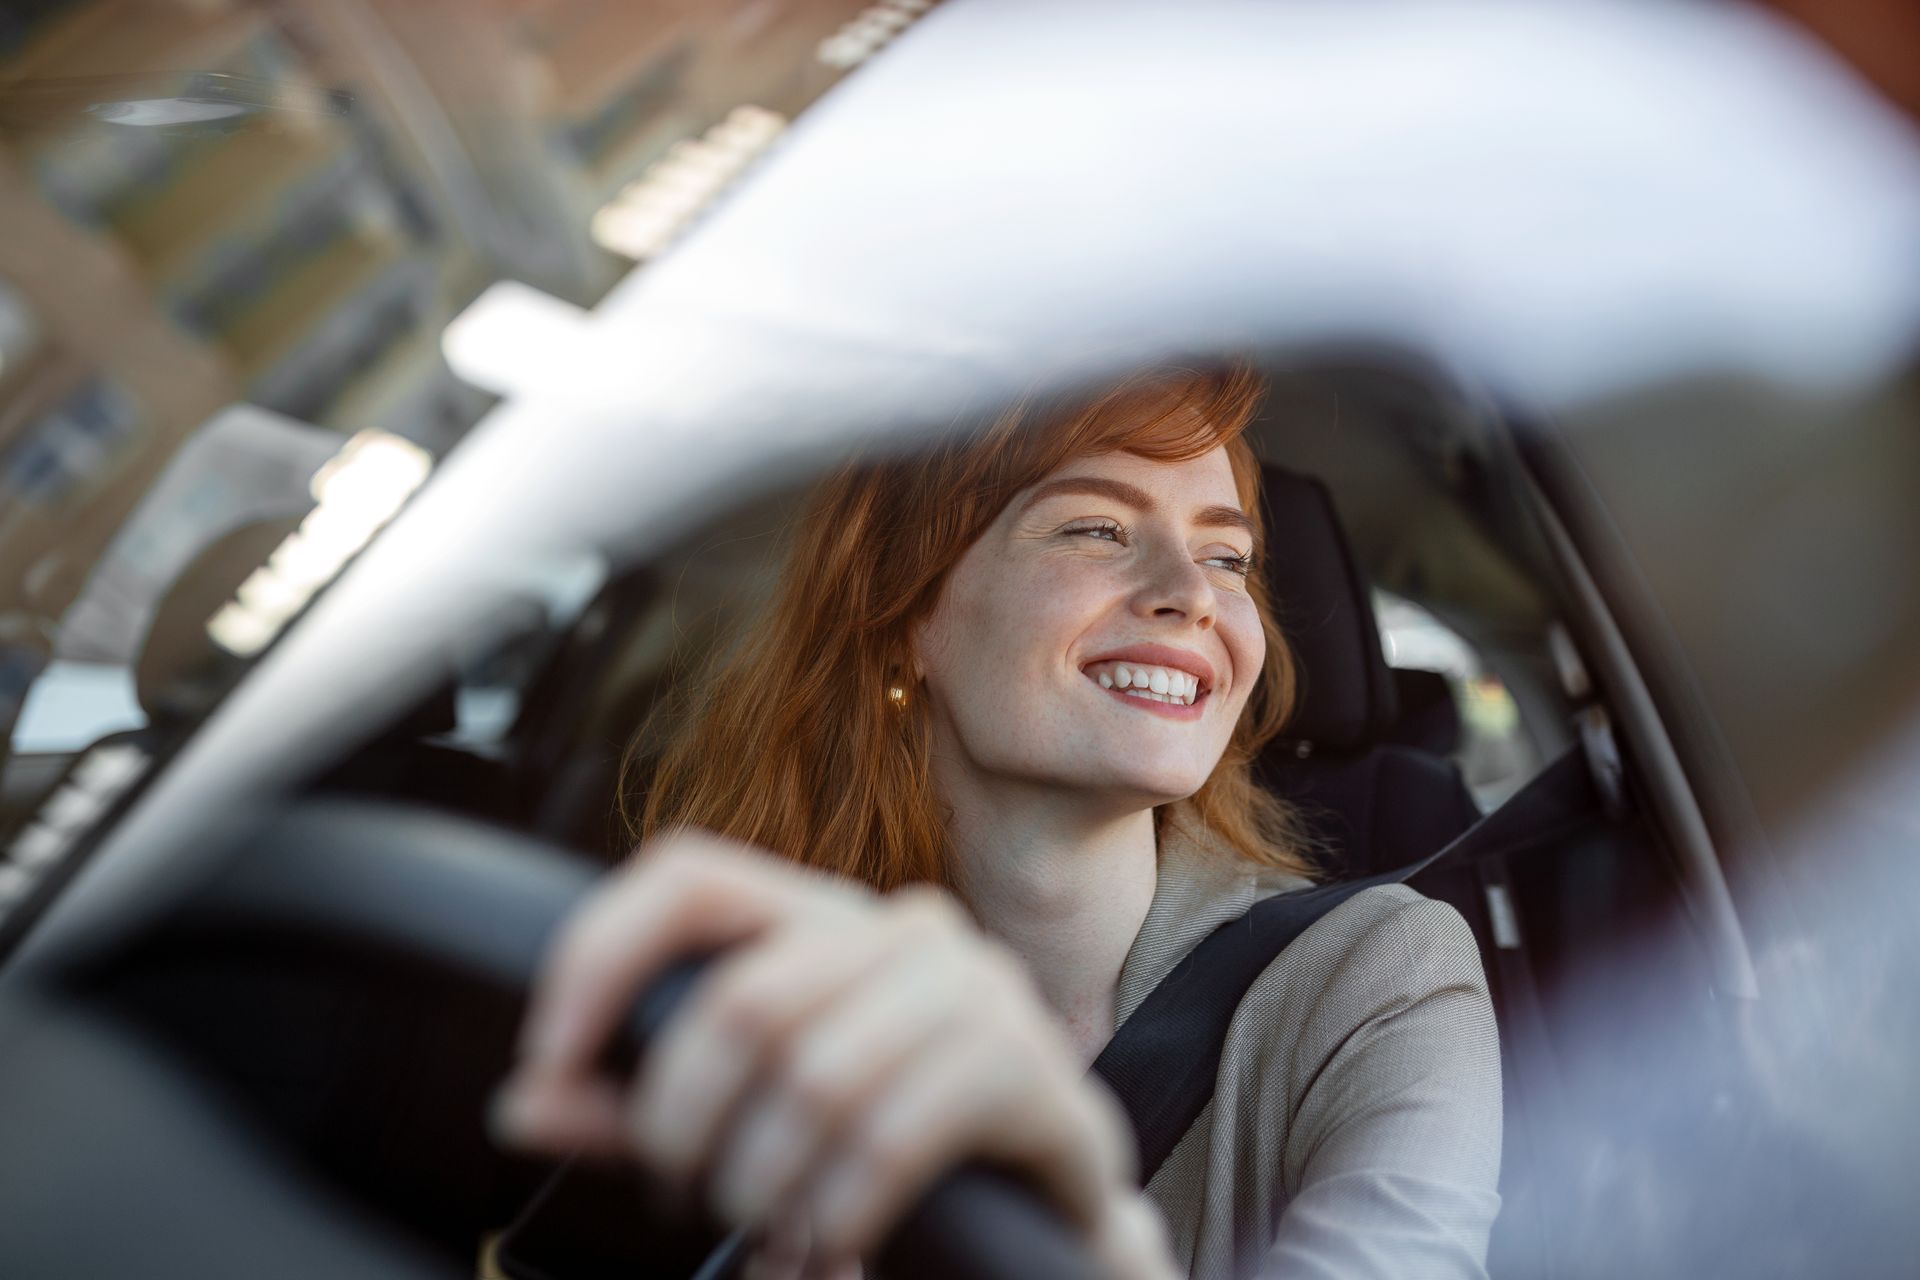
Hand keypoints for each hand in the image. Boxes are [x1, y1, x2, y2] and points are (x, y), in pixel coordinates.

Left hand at [492, 830, 1175, 1279]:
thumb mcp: (745, 1124)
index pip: (688, 876)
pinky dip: (838, 1213)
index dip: (599, 957)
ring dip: (764, 1185)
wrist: (1041, 1211)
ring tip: (766, 1233)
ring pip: (814, 1076)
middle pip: (741, 1001)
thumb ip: (639, 1111)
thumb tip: (526, 1105)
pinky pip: (892, 1137)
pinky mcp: (1026, 1067)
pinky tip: (832, 1246)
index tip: (547, 1062)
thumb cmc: (884, 1153)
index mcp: (820, 919)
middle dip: (682, 1124)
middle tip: (683, 1194)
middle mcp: (899, 928)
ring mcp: (975, 987)